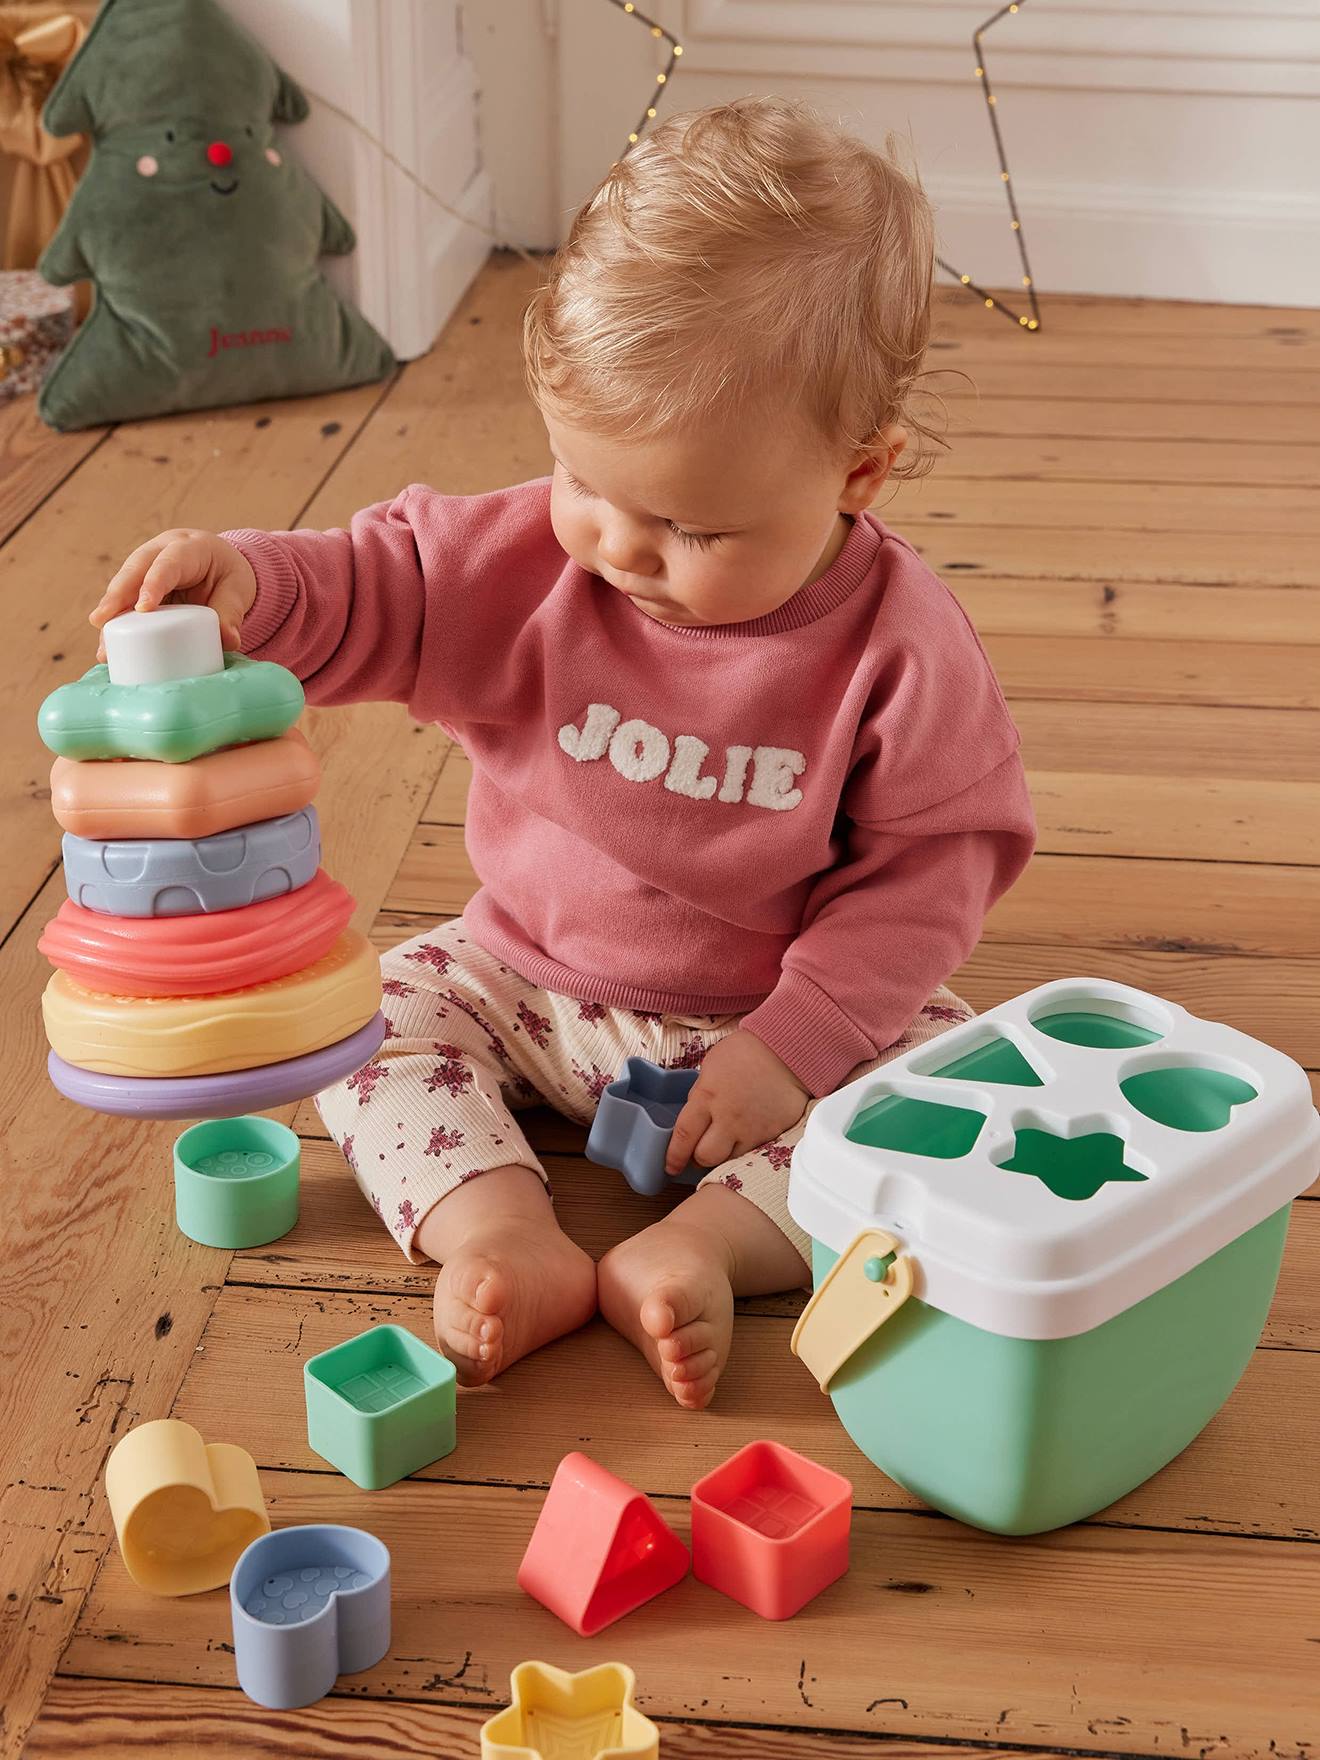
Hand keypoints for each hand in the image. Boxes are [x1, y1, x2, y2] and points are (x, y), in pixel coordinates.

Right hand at [89, 529, 257, 658]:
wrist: (220, 564)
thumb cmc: (227, 574)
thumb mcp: (237, 588)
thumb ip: (231, 612)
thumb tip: (227, 641)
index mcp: (189, 547)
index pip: (168, 562)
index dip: (153, 582)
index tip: (143, 608)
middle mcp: (160, 552)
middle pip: (134, 570)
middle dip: (116, 596)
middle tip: (101, 620)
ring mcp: (145, 567)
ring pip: (123, 587)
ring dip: (110, 616)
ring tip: (104, 647)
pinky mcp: (137, 586)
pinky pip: (124, 603)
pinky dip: (117, 626)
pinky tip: (109, 649)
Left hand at [665, 1029, 810, 1176]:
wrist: (786, 1050)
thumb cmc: (746, 1052)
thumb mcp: (711, 1067)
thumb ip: (701, 1094)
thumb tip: (695, 1116)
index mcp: (707, 1097)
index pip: (684, 1136)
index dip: (674, 1156)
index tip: (671, 1165)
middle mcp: (728, 1118)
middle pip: (705, 1157)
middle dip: (698, 1157)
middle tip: (699, 1150)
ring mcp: (752, 1129)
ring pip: (730, 1160)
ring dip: (723, 1155)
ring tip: (725, 1142)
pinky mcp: (773, 1133)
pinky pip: (754, 1152)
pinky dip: (745, 1148)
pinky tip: (746, 1134)